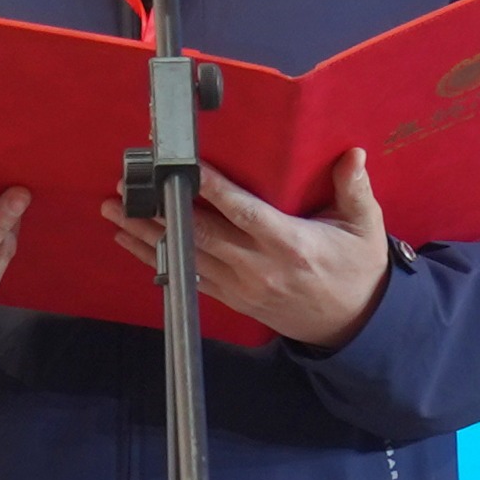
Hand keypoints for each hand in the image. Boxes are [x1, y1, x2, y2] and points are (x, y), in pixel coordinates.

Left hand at [101, 148, 391, 351]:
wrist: (352, 326)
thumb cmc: (356, 268)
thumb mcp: (365, 227)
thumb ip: (355, 189)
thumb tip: (353, 153)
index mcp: (290, 242)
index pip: (243, 211)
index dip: (211, 188)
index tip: (182, 166)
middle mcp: (258, 265)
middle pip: (201, 234)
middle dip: (160, 209)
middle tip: (129, 186)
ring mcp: (241, 286)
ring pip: (185, 256)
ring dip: (146, 234)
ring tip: (114, 211)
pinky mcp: (232, 298)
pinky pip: (186, 276)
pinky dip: (154, 260)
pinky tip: (130, 242)